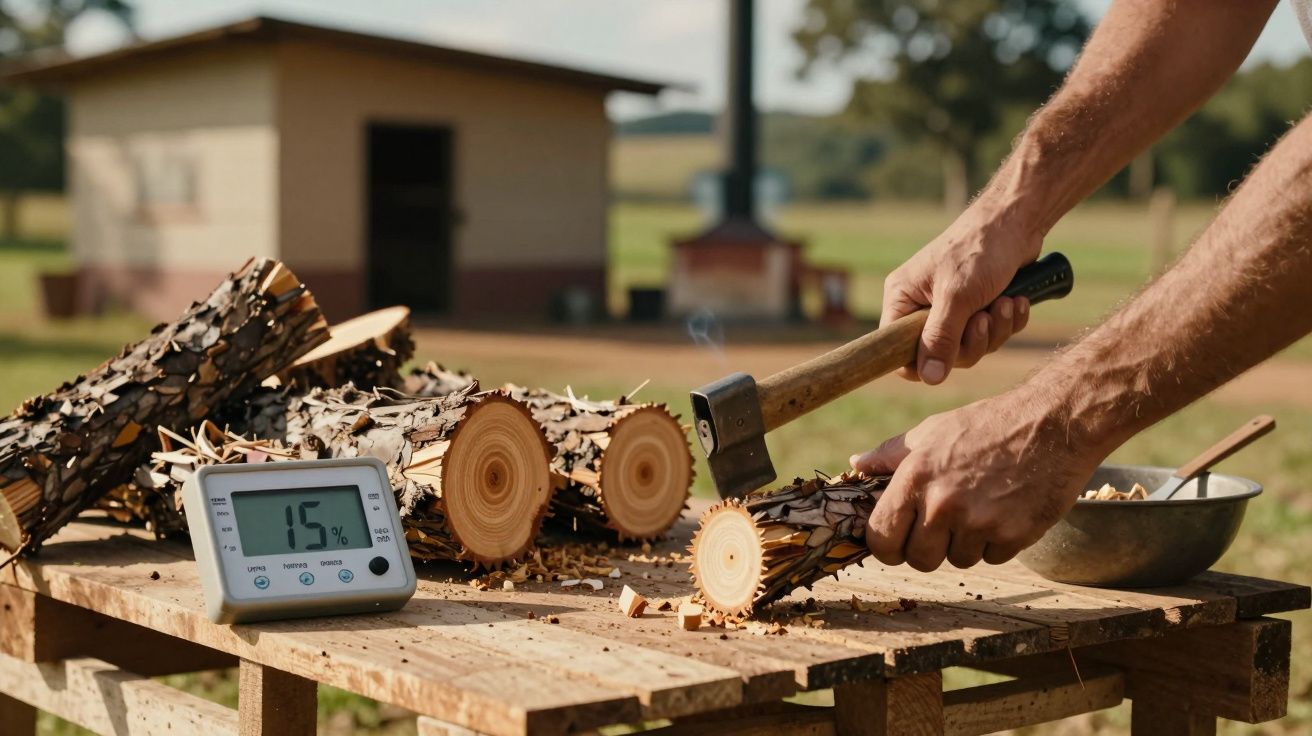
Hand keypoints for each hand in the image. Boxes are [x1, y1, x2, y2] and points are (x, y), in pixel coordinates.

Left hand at [849, 391, 1102, 570]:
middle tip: (943, 523)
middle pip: (918, 559)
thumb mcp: (932, 431)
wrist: (1053, 423)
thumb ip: (889, 455)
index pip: (881, 538)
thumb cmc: (987, 424)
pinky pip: (991, 558)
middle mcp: (943, 504)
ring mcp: (980, 523)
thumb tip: (855, 466)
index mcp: (915, 478)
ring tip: (980, 505)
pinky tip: (1005, 509)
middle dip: (927, 548)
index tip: (896, 539)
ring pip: (957, 561)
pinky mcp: (1014, 536)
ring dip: (964, 542)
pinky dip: (996, 542)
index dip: (886, 545)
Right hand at [882, 205, 1042, 384]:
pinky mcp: (977, 306)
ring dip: (995, 330)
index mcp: (902, 298)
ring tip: (1006, 303)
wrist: (1017, 221)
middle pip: (940, 354)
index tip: (949, 355)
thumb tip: (929, 378)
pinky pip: (990, 334)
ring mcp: (951, 307)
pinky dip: (1007, 321)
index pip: (897, 348)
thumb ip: (941, 339)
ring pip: (969, 346)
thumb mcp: (957, 297)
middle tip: (985, 319)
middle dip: (971, 341)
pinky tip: (1018, 301)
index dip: (922, 360)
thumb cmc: (979, 250)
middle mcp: (921, 305)